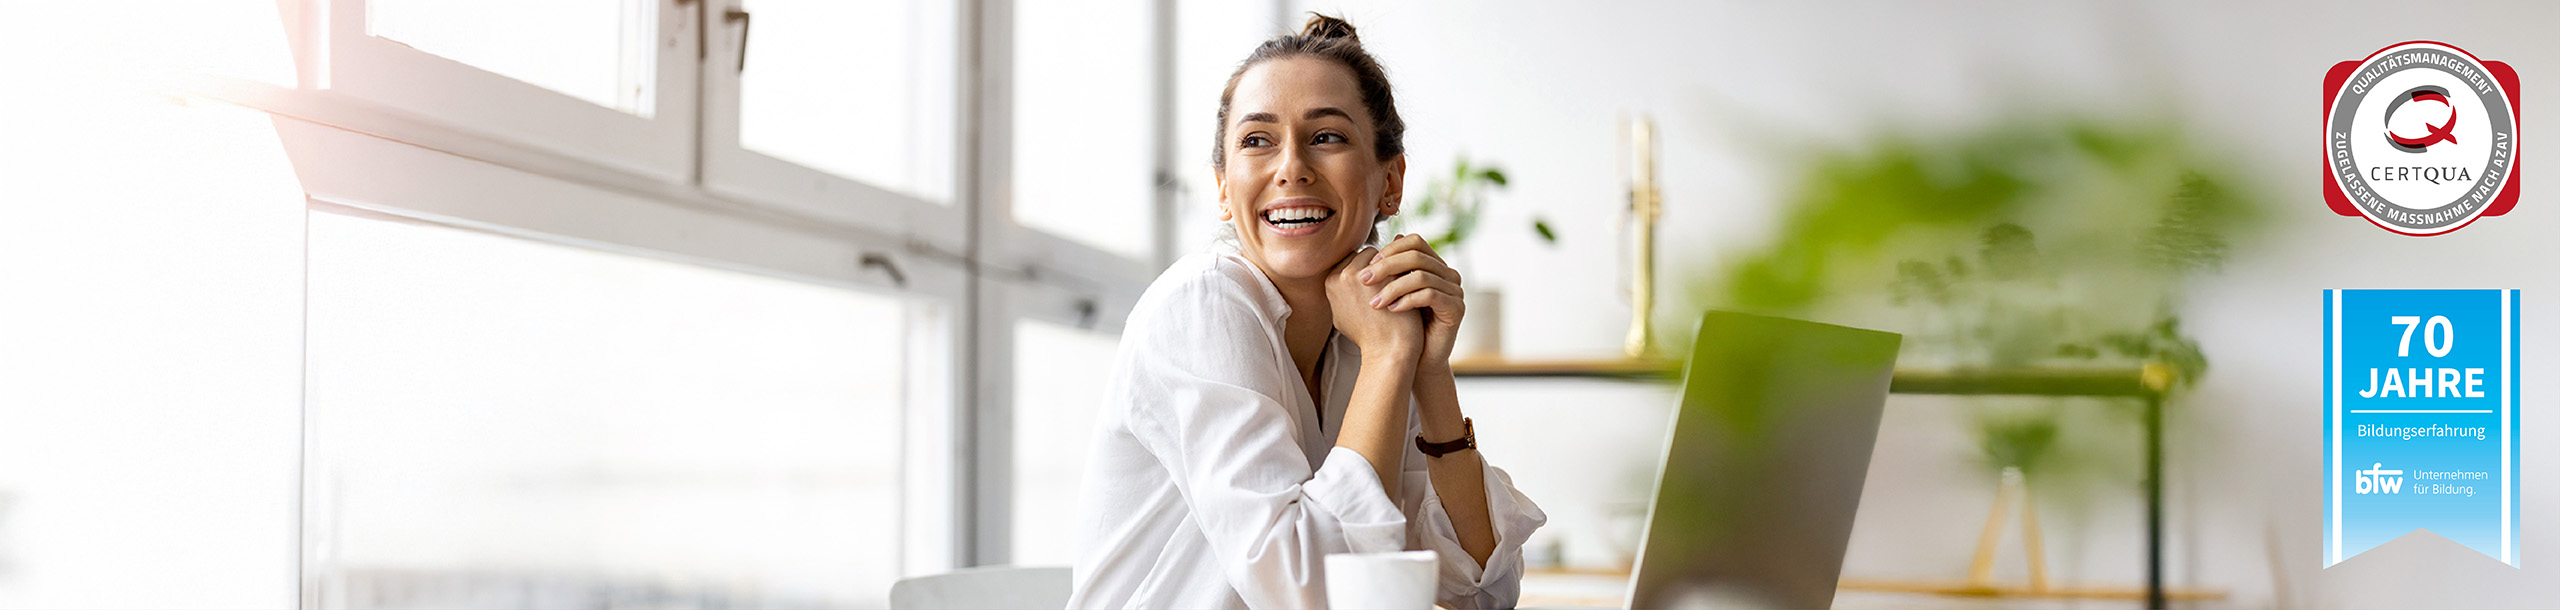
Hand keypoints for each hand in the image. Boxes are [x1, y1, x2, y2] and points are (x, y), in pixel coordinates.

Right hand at [1327, 247, 1424, 357]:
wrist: (1387, 352)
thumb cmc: (1369, 338)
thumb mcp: (1343, 315)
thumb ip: (1343, 291)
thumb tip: (1347, 274)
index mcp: (1331, 282)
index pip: (1352, 260)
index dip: (1370, 271)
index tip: (1382, 285)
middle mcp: (1343, 275)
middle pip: (1367, 254)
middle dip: (1382, 265)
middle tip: (1395, 283)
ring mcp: (1364, 274)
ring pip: (1384, 255)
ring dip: (1395, 266)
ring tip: (1404, 284)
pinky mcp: (1386, 276)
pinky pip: (1399, 261)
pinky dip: (1407, 270)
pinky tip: (1413, 285)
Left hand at [1358, 234, 1464, 366]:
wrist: (1418, 360)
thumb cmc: (1401, 327)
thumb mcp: (1391, 294)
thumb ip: (1385, 273)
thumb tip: (1369, 249)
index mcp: (1433, 266)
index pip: (1414, 242)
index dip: (1390, 250)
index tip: (1367, 267)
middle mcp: (1448, 274)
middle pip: (1417, 256)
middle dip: (1387, 266)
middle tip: (1364, 280)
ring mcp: (1455, 291)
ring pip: (1421, 276)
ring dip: (1393, 288)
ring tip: (1374, 302)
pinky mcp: (1456, 309)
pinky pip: (1430, 295)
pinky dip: (1407, 301)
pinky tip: (1391, 310)